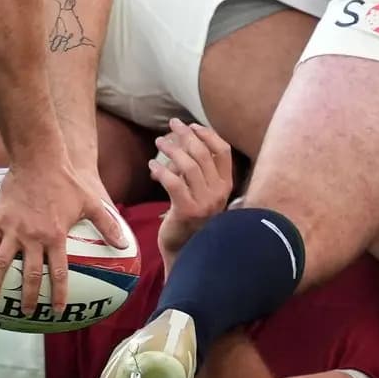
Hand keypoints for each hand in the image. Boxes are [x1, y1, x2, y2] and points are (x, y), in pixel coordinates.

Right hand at [0, 160, 127, 313]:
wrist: (40, 159)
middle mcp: (33, 238)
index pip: (59, 273)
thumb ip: (108, 225)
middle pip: (31, 274)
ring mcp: (13, 229)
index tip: (58, 310)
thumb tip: (124, 245)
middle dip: (29, 295)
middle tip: (27, 310)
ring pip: (3, 262)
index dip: (59, 294)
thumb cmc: (67, 181)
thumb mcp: (92, 202)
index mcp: (56, 237)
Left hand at [151, 119, 234, 268]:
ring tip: (159, 142)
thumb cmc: (190, 217)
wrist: (185, 252)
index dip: (207, 134)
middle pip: (203, 153)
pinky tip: (152, 166)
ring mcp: (205, 202)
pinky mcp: (187, 211)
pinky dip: (161, 170)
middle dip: (186, 135)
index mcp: (226, 186)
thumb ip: (196, 170)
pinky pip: (174, 182)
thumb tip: (181, 142)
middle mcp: (219, 193)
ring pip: (189, 165)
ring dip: (172, 149)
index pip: (223, 151)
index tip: (191, 125)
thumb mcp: (200, 191)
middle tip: (171, 125)